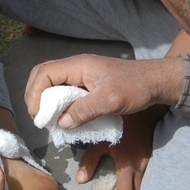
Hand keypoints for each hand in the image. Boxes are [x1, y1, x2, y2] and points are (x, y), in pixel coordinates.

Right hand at [25, 53, 183, 127]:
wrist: (155, 82)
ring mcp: (81, 73)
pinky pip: (64, 88)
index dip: (35, 93)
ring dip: (45, 99)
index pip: (44, 73)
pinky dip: (57, 101)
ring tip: (48, 118)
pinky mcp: (87, 82)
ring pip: (52, 81)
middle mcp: (76, 67)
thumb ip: (84, 110)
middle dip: (35, 94)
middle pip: (43, 74)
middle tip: (38, 117)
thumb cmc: (135, 88)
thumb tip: (61, 123)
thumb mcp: (110, 101)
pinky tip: (62, 116)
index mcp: (78, 66)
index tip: (37, 115)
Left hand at [75, 107, 161, 189]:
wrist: (145, 107)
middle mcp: (140, 167)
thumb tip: (79, 180)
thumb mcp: (101, 140)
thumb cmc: (121, 121)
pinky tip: (137, 188)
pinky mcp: (151, 155)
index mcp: (127, 165)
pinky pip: (147, 176)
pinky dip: (140, 186)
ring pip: (144, 187)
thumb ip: (90, 160)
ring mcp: (148, 161)